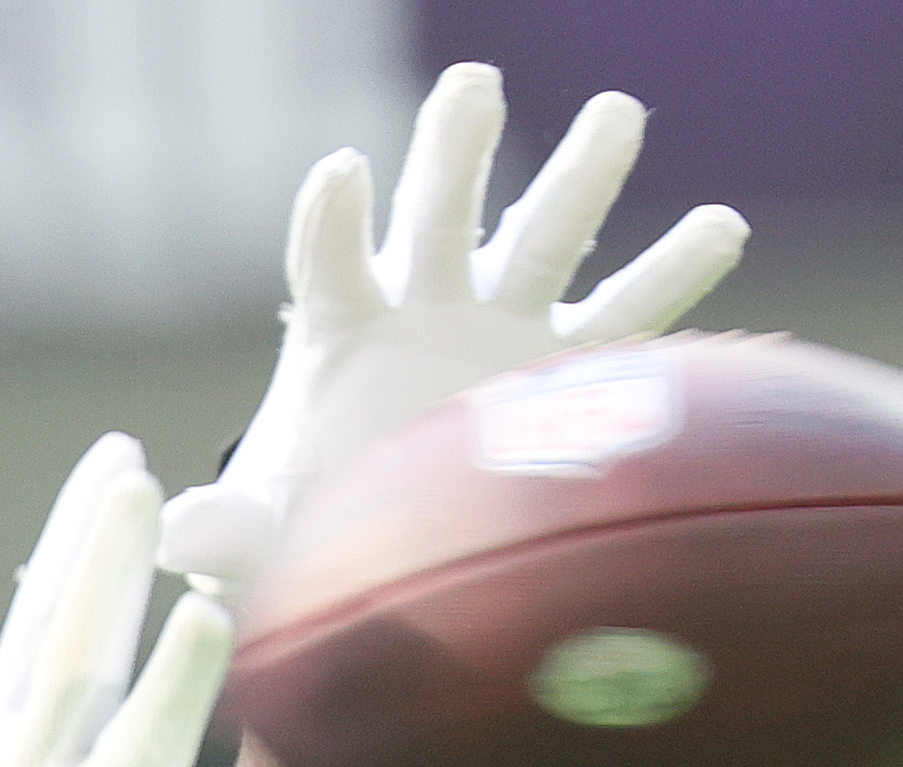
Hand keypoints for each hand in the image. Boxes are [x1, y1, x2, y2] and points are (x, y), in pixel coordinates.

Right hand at [0, 435, 321, 766]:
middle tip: (139, 489)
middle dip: (104, 571)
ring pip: (136, 755)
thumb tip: (70, 600)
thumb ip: (26, 709)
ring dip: (174, 688)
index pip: (39, 622)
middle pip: (73, 662)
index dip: (78, 539)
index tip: (117, 461)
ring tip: (210, 619)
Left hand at [154, 61, 750, 591]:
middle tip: (472, 86)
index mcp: (337, 333)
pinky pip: (626, 314)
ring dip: (577, 175)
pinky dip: (670, 272)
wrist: (381, 544)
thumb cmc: (307, 530)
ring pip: (541, 236)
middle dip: (452, 152)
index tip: (342, 171)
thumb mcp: (257, 540)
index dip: (332, 219)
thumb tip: (180, 534)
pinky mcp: (562, 364)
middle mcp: (423, 306)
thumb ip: (223, 532)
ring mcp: (499, 323)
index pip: (328, 258)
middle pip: (436, 214)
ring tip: (617, 114)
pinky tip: (721, 225)